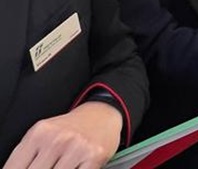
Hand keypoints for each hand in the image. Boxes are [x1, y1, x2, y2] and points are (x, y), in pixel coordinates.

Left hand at [3, 101, 121, 168]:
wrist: (101, 115)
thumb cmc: (68, 129)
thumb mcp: (42, 135)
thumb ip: (24, 157)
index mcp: (39, 134)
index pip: (14, 168)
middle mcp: (58, 139)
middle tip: (48, 167)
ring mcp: (77, 148)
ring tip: (60, 167)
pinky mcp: (95, 156)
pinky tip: (73, 167)